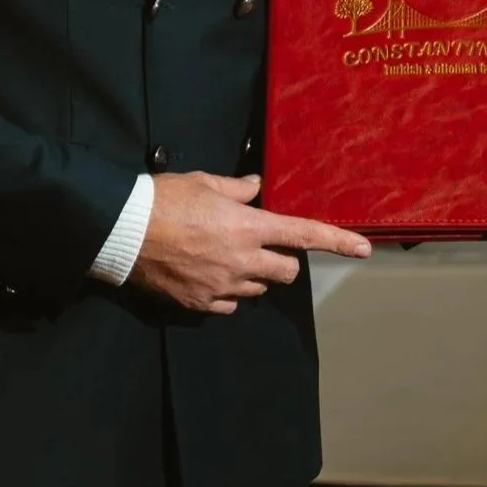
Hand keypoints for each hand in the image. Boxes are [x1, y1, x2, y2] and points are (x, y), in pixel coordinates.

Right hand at [131, 172, 370, 315]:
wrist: (122, 231)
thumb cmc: (162, 200)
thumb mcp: (204, 182)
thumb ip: (237, 189)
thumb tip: (256, 187)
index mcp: (249, 227)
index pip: (304, 235)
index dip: (338, 242)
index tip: (364, 249)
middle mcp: (243, 261)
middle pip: (287, 272)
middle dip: (282, 261)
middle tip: (260, 246)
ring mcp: (223, 286)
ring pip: (259, 288)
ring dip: (254, 276)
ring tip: (224, 258)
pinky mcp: (201, 303)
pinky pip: (230, 304)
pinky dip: (228, 293)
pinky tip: (208, 276)